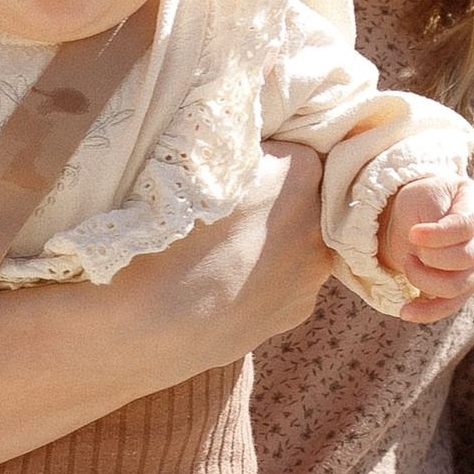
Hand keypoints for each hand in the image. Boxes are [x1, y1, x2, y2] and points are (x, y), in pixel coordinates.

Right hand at [144, 138, 332, 370]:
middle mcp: (319, 221)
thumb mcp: (199, 166)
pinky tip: (230, 286)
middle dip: (273, 203)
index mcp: (300, 171)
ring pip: (298, 243)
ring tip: (223, 256)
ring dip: (273, 244)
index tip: (230, 177)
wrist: (154, 321)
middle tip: (226, 216)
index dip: (262, 162)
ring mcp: (313, 271)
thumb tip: (247, 157)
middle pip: (302, 199)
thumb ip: (238, 155)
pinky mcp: (299, 310)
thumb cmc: (167, 232)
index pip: (293, 152)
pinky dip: (267, 281)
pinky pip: (288, 282)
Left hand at [379, 170, 473, 317]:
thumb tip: (426, 247)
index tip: (412, 233)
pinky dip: (426, 312)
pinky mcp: (463, 289)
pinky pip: (448, 307)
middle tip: (409, 240)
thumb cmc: (426, 200)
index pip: (464, 227)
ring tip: (407, 260)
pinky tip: (404, 311)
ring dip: (422, 278)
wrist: (421, 215)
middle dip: (428, 255)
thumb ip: (431, 214)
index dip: (437, 234)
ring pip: (455, 287)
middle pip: (463, 259)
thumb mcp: (425, 194)